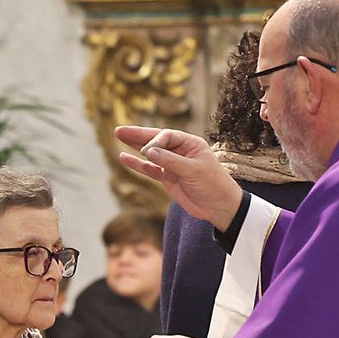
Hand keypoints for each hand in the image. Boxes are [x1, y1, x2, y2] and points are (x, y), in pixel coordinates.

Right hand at [114, 125, 243, 230]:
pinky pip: (149, 169)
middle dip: (138, 135)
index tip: (146, 152)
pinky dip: (137, 164)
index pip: (166, 136)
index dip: (154, 142)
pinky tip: (124, 158)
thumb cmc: (213, 185)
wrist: (220, 207)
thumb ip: (169, 160)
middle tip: (118, 130)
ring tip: (119, 136)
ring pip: (150, 153)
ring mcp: (173, 165)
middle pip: (155, 140)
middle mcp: (180, 151)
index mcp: (190, 144)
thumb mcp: (192, 170)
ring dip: (135, 146)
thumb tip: (147, 151)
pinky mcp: (168, 178)